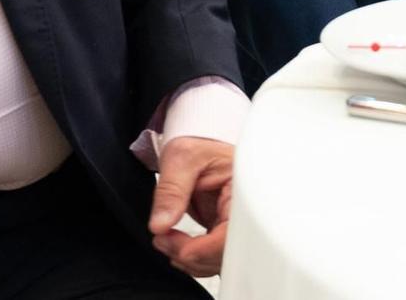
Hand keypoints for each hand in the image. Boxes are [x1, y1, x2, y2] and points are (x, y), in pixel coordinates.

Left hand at [149, 136, 233, 276]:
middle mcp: (244, 210)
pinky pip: (213, 255)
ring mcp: (234, 223)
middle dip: (195, 256)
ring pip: (221, 259)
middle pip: (229, 252)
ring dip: (191, 260)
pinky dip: (193, 258)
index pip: (235, 232)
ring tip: (165, 241)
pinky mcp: (223, 231)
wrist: (196, 147)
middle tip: (164, 241)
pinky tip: (175, 247)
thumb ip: (172, 190)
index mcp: (244, 189)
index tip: (182, 250)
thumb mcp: (182, 158)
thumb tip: (161, 225)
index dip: (210, 248)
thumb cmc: (197, 144)